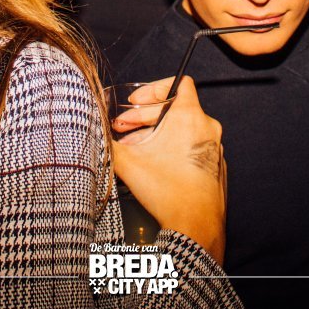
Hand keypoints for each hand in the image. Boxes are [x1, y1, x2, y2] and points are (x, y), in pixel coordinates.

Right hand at [111, 76, 227, 263]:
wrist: (196, 225)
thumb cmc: (168, 191)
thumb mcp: (128, 163)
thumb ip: (108, 142)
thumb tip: (93, 130)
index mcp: (189, 117)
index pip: (177, 83)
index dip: (153, 89)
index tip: (135, 103)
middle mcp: (206, 127)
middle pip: (173, 108)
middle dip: (144, 117)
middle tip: (123, 129)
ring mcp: (214, 147)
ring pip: (181, 129)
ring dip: (155, 133)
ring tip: (134, 148)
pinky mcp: (215, 164)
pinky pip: (192, 146)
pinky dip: (172, 147)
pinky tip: (153, 163)